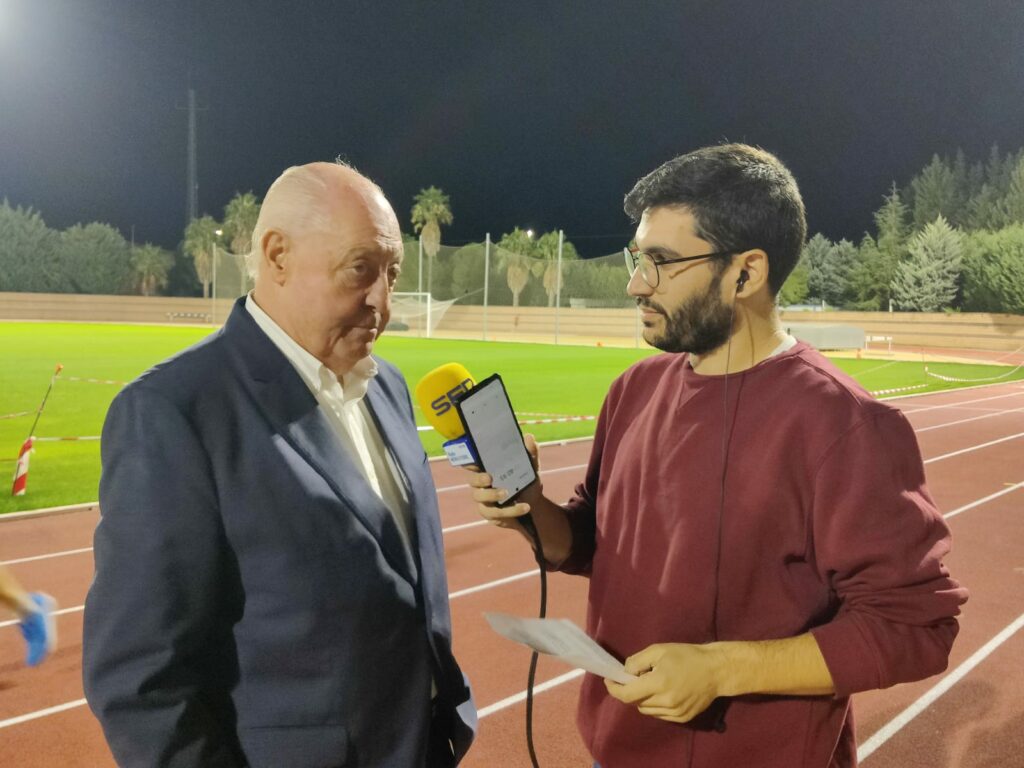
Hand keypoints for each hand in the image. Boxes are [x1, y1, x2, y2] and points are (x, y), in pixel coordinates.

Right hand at [465, 434, 541, 533]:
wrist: (535, 506)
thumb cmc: (526, 483)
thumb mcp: (531, 467)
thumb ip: (530, 453)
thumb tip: (529, 437)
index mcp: (488, 470)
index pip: (472, 464)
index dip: (468, 462)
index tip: (471, 461)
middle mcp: (481, 484)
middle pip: (472, 481)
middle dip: (479, 479)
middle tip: (489, 478)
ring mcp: (484, 500)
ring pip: (481, 498)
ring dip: (493, 495)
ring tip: (508, 493)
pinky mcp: (490, 514)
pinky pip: (496, 513)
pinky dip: (512, 510)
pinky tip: (525, 507)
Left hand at [604, 643, 728, 723]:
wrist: (716, 670)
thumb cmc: (687, 656)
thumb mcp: (659, 650)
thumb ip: (637, 661)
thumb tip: (625, 673)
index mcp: (659, 683)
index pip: (627, 695)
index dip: (614, 689)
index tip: (609, 681)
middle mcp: (666, 702)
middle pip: (636, 703)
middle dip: (630, 691)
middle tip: (636, 677)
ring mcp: (675, 713)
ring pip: (646, 710)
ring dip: (642, 699)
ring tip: (652, 684)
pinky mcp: (683, 718)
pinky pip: (659, 715)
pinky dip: (655, 705)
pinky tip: (663, 692)